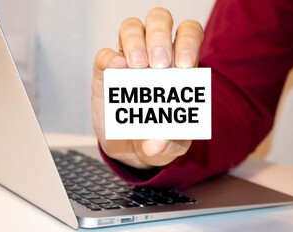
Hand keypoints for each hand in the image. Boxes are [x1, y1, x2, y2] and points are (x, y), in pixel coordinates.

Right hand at [91, 7, 203, 168]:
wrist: (132, 150)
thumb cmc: (157, 138)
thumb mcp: (171, 145)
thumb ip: (168, 143)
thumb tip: (156, 143)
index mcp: (179, 66)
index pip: (187, 34)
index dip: (188, 41)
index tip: (184, 65)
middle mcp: (154, 56)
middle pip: (159, 21)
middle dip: (160, 36)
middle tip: (160, 64)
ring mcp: (128, 62)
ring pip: (132, 28)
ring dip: (135, 41)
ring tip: (138, 66)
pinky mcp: (106, 73)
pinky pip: (105, 55)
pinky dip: (109, 58)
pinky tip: (117, 68)